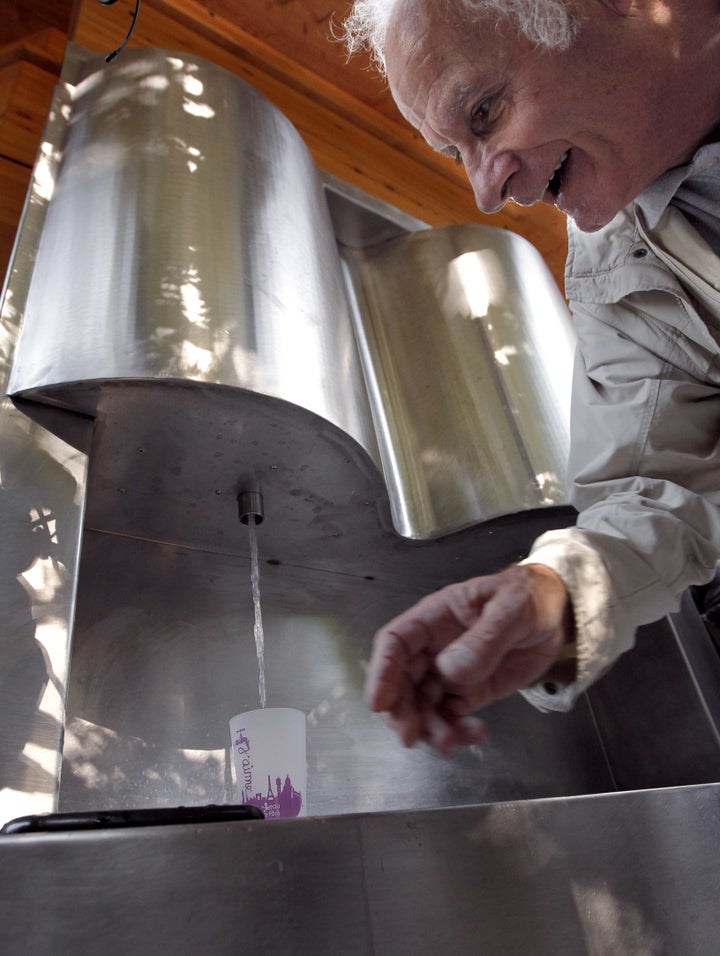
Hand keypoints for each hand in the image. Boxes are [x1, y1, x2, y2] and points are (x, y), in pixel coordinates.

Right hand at [365, 563, 571, 751]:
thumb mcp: (510, 609)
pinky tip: (475, 733)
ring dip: (429, 726)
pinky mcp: (468, 693)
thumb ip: (483, 638)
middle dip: (402, 711)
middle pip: (402, 681)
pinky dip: (457, 730)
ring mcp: (449, 672)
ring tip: (451, 740)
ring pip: (423, 704)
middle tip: (413, 737)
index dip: (382, 672)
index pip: (395, 643)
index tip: (379, 703)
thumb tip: (449, 669)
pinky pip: (451, 716)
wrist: (555, 614)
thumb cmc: (527, 597)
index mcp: (434, 618)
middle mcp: (433, 647)